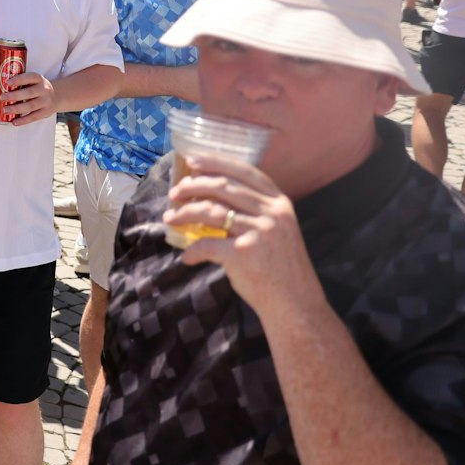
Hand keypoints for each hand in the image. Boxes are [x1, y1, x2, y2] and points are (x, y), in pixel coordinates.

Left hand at [0, 70, 55, 125]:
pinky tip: (14, 122)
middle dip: (15, 96)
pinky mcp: (46, 112)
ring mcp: (46, 101)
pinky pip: (34, 117)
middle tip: (2, 98)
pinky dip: (23, 120)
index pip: (30, 77)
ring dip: (17, 109)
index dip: (18, 79)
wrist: (56, 96)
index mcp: (38, 78)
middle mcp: (44, 89)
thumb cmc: (35, 87)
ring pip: (31, 106)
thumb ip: (11, 81)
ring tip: (5, 110)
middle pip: (29, 93)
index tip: (7, 82)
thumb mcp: (28, 81)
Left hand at [168, 154, 324, 320]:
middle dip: (193, 186)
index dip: (216, 162)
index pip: (245, 171)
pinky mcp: (245, 253)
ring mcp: (260, 231)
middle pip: (223, 187)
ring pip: (211, 211)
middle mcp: (273, 213)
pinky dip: (192, 251)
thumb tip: (209, 195)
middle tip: (175, 193)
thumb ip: (254, 210)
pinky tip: (187, 258)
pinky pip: (207, 244)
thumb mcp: (277, 230)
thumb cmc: (280, 267)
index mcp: (280, 203)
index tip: (192, 161)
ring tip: (169, 218)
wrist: (296, 304)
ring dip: (184, 214)